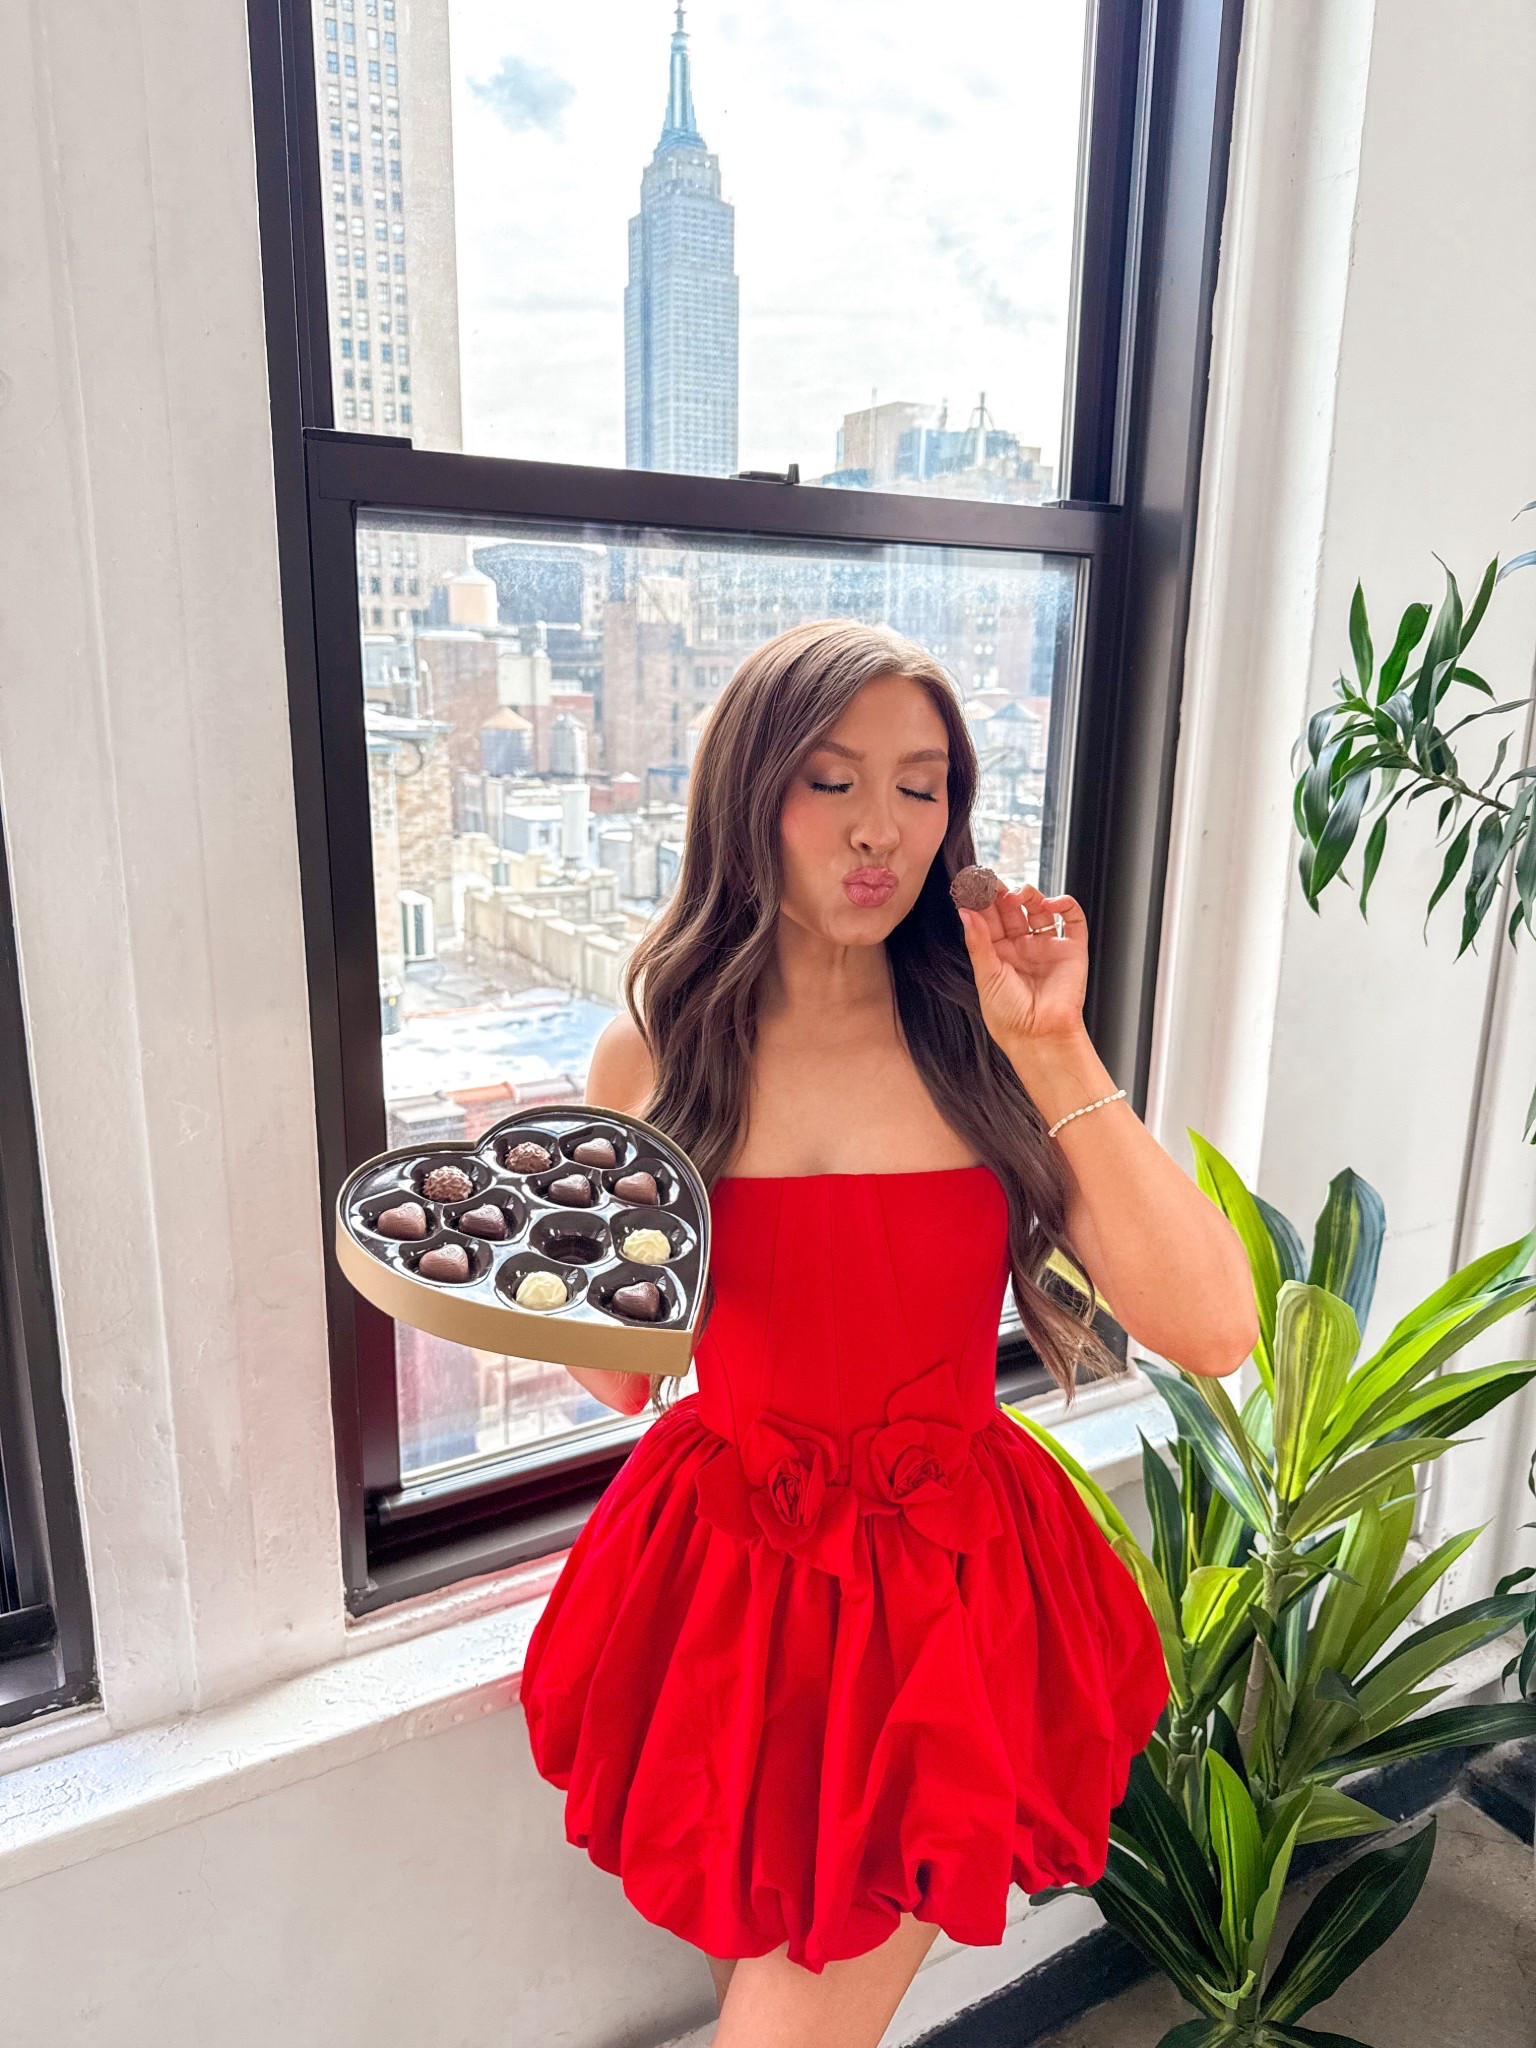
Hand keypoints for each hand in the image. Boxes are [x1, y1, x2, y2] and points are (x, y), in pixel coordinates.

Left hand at [956, 881, 1089, 1050]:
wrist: (1039, 1037)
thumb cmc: (1009, 1016)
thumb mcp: (986, 976)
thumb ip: (978, 941)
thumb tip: (966, 912)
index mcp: (999, 954)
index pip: (990, 919)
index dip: (982, 901)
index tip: (972, 885)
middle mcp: (1022, 947)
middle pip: (1013, 910)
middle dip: (1002, 893)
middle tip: (991, 882)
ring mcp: (1046, 946)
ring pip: (1039, 908)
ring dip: (1029, 894)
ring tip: (1016, 894)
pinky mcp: (1071, 948)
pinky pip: (1072, 918)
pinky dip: (1064, 903)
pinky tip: (1050, 903)